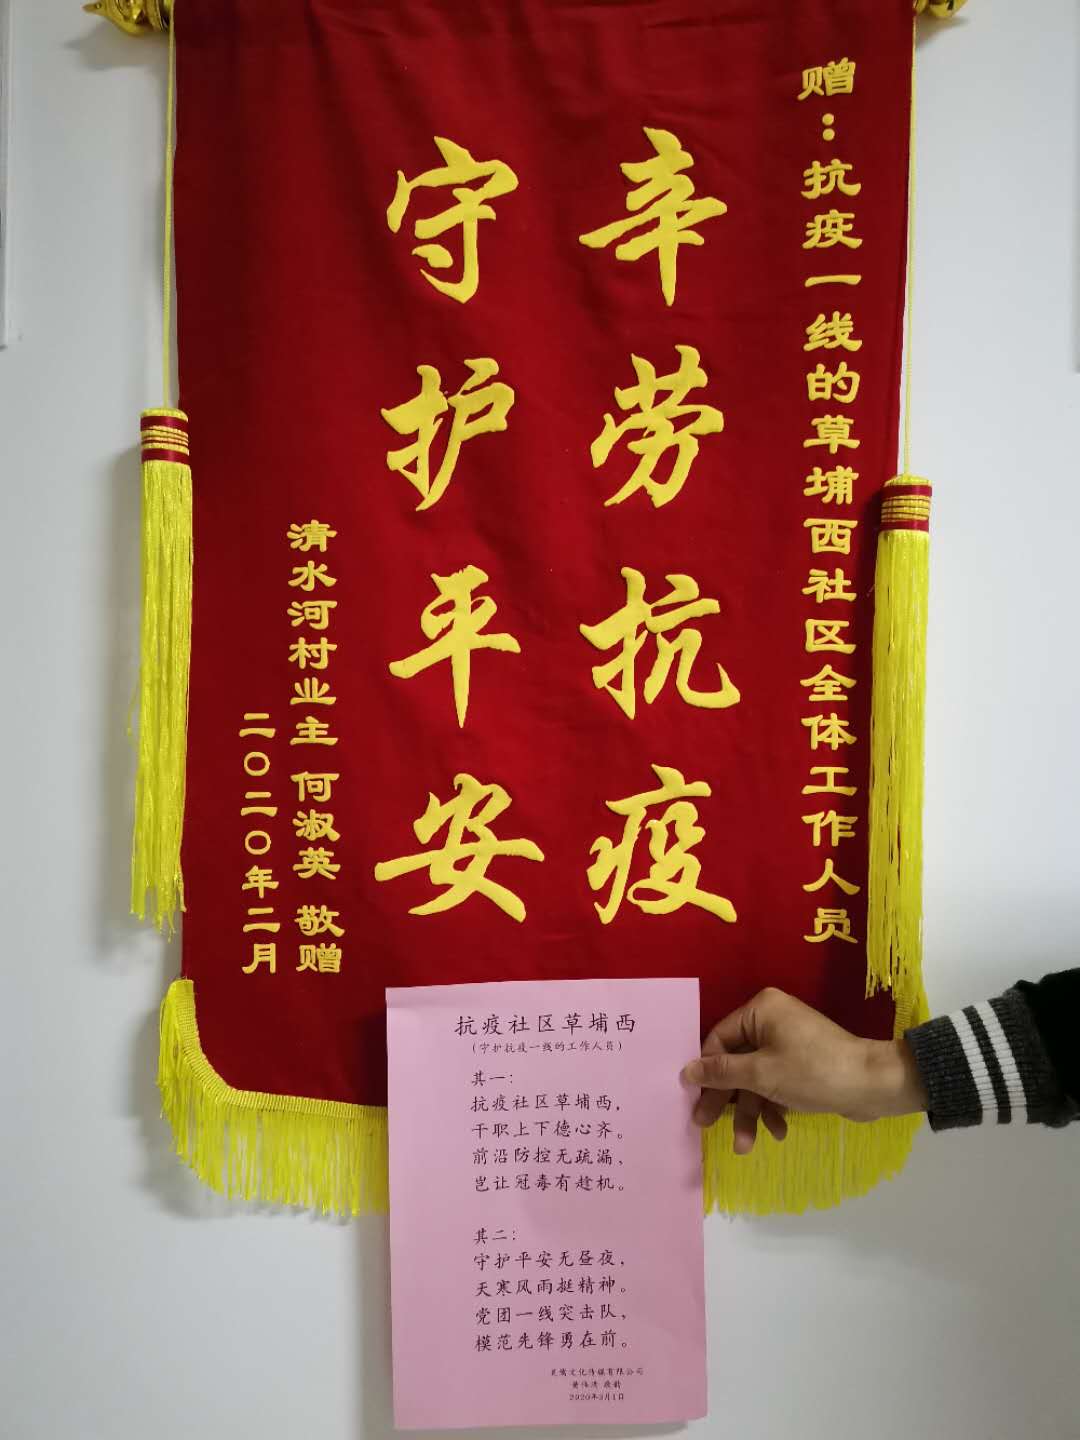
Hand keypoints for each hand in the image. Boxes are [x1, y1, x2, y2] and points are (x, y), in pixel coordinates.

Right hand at [682, 987, 927, 1153]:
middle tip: (706, 1125)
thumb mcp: (761, 1075)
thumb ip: (721, 1073)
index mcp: (761, 1010)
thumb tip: (686, 1071)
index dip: (706, 1072)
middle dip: (727, 1099)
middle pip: (736, 1062)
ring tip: (746, 1145)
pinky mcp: (802, 1064)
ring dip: (751, 1111)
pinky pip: (776, 1083)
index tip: (695, 1101)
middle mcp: (773, 1021)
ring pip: (756, 1078)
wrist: (872, 1086)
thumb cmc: (812, 1072)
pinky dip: (773, 1107)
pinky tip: (778, 1131)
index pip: (719, 1039)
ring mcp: (789, 1043)